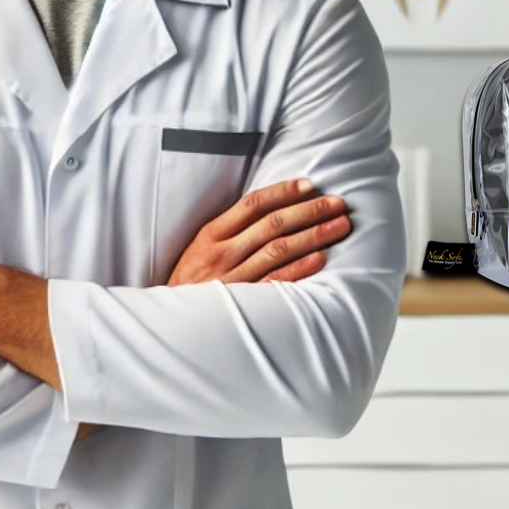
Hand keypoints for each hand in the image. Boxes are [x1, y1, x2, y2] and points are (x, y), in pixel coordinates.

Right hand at [167, 177, 350, 286]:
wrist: (168, 322)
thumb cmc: (189, 282)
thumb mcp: (199, 249)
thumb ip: (230, 230)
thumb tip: (270, 209)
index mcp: (211, 234)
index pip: (253, 204)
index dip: (284, 192)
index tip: (311, 185)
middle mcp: (223, 253)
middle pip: (273, 224)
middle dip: (310, 211)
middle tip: (338, 204)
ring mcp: (233, 278)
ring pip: (279, 249)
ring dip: (313, 235)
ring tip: (340, 226)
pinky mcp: (242, 301)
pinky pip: (275, 282)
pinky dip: (300, 268)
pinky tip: (321, 258)